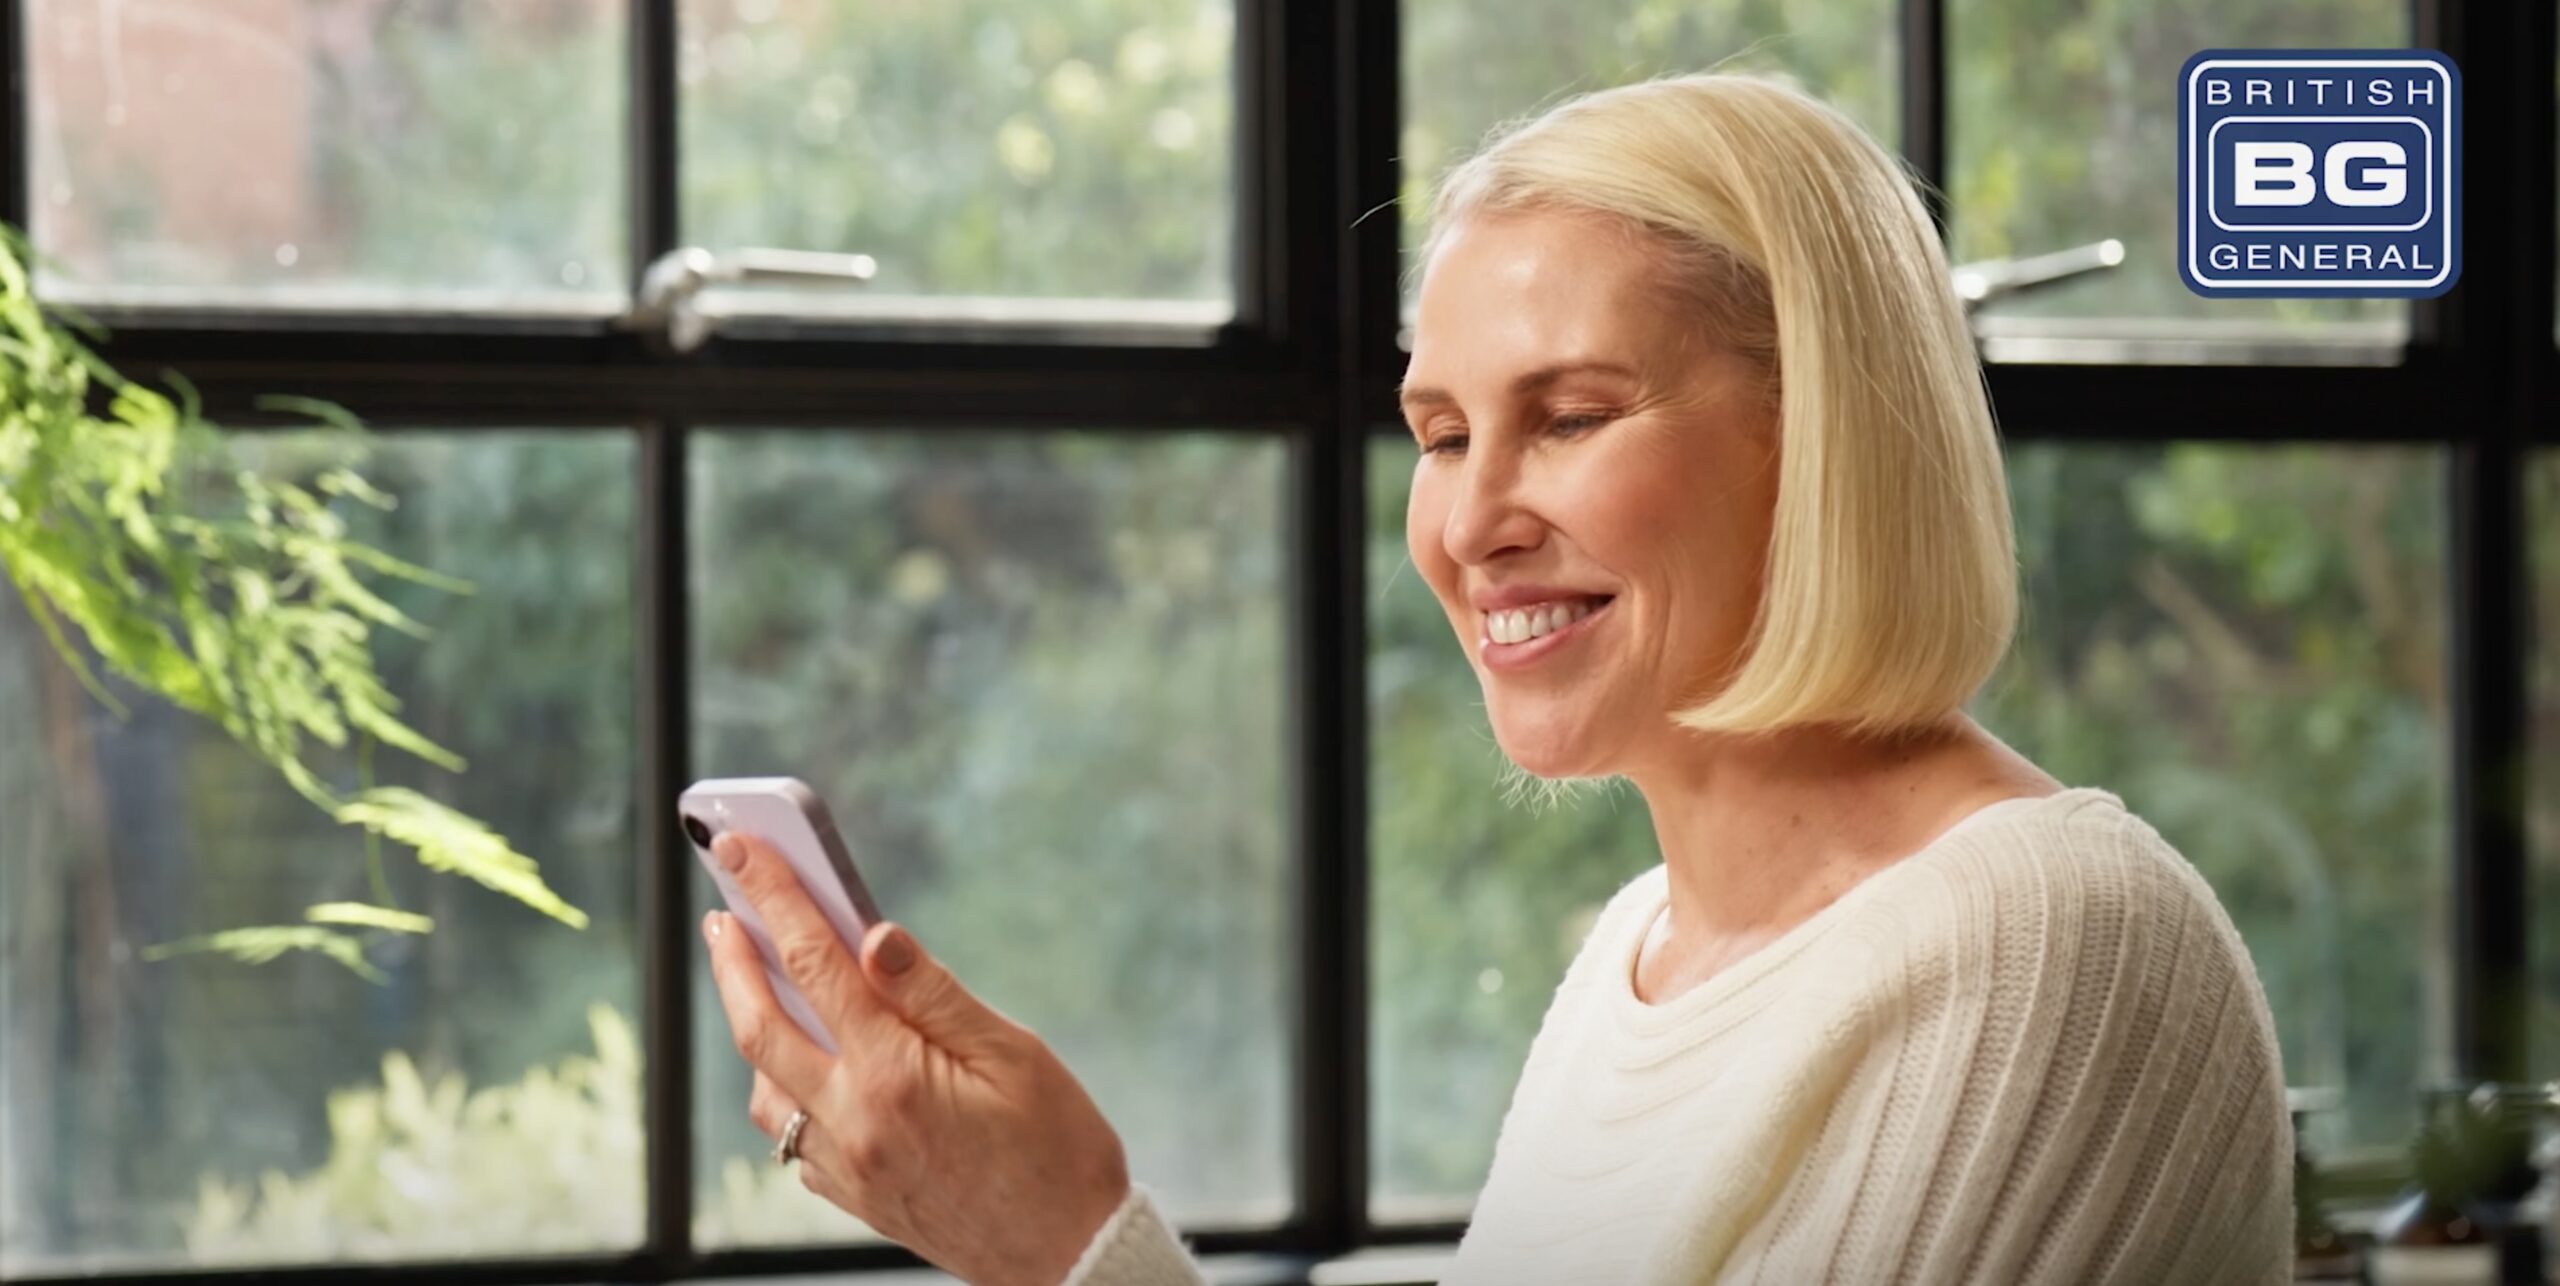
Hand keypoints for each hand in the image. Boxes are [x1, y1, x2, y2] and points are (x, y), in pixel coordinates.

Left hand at [701, 831, 1130, 1285]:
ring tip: (759, 984)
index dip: (776, 896)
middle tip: (721, 911)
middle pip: (761, 1025)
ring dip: (753, 1029)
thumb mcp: (1014, 1054)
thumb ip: (934, 994)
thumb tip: (875, 936)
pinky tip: (808, 1068)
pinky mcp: (852, 1195)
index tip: (742, 847)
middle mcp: (853, 1122)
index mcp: (893, 1075)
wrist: (1068, 1257)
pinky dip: (786, 1091)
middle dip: (732, 960)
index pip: (815, 964)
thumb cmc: (1059, 1150)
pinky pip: (793, 1137)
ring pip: (765, 1088)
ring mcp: (846, 1164)